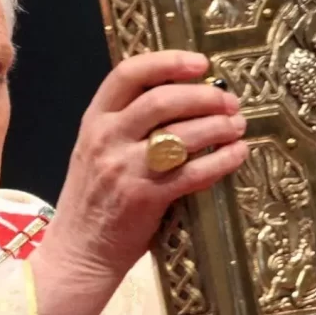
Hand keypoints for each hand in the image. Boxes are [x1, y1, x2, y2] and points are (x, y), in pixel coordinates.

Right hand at [29, 50, 246, 314]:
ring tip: (238, 126)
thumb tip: (180, 99)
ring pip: (182, 134)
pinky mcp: (146, 197)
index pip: (128, 74)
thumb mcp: (95, 151)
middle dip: (204, 96)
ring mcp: (125, 168)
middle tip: (229, 101)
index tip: (200, 63)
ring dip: (219, 126)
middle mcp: (106, 138)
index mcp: (94, 121)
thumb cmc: (92, 200)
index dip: (168, 62)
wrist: (77, 252)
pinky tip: (236, 154)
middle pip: (162, 100)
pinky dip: (222, 160)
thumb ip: (125, 124)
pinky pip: (194, 172)